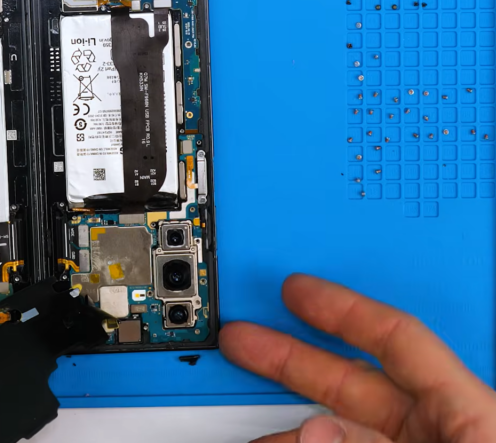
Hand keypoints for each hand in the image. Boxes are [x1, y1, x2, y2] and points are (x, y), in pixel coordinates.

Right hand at [220, 274, 495, 442]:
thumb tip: (314, 430)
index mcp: (473, 412)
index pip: (398, 338)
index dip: (341, 307)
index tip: (297, 288)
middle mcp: (443, 430)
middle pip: (353, 379)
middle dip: (290, 357)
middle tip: (245, 340)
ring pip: (339, 427)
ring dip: (288, 422)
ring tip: (247, 424)